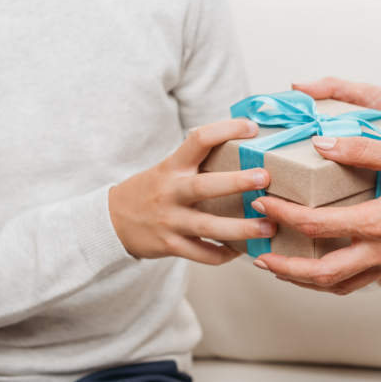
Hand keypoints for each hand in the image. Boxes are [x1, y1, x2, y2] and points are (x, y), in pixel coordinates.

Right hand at [109, 120, 276, 265]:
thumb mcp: (168, 169)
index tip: (251, 128)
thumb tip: (242, 147)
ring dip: (241, 228)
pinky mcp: (170, 245)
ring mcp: (170, 221)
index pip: (199, 140)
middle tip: (264, 178)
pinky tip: (241, 250)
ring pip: (208, 226)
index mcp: (173, 167)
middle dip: (236, 182)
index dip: (225, 129)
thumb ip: (198, 162)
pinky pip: (203, 254)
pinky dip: (224, 254)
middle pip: (204, 186)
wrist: (112, 221)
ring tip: (269, 226)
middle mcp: (170, 192)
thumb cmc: (151, 191)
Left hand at [251, 136, 380, 294]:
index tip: (262, 203)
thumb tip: (323, 145)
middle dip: (284, 269)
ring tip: (281, 268)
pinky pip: (356, 283)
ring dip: (304, 281)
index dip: (284, 215)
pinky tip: (320, 269)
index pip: (317, 225)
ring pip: (337, 286)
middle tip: (259, 254)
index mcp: (379, 223)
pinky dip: (330, 281)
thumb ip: (363, 150)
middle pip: (320, 274)